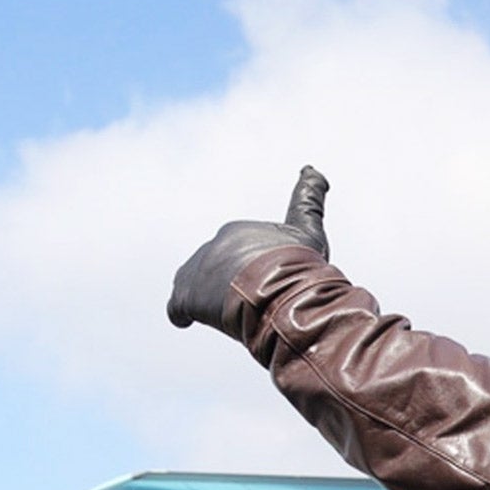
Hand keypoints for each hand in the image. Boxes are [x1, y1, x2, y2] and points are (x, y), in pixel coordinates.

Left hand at [168, 166, 331, 334]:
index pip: (235, 250)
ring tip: (233, 316)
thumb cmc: (299, 263)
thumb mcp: (308, 230)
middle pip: (215, 270)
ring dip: (209, 300)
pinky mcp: (187, 295)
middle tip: (255, 305)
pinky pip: (176, 307)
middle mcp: (213, 245)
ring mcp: (198, 270)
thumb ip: (308, 199)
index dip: (246, 267)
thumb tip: (313, 168)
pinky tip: (187, 320)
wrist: (283, 290)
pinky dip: (181, 314)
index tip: (257, 281)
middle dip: (229, 286)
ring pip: (194, 285)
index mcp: (237, 231)